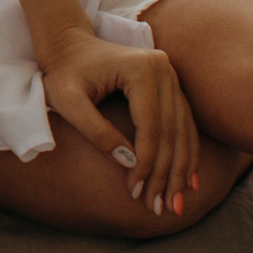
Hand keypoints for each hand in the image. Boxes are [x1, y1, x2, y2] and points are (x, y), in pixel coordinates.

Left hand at [37, 29, 202, 215]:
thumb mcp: (67, 101)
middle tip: (162, 208)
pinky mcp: (171, 84)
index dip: (146, 164)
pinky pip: (184, 124)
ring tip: (176, 203)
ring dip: (180, 170)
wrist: (68, 43)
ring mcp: (171, 75)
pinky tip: (188, 179)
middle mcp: (163, 69)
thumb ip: (96, 130)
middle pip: (171, 131)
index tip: (136, 193)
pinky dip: (185, 153)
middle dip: (167, 174)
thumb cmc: (63, 72)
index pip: (151, 126)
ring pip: (182, 130)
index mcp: (141, 69)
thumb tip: (129, 162)